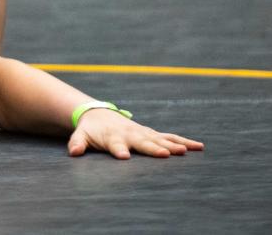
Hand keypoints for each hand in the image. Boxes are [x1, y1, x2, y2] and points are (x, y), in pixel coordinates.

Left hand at [68, 109, 203, 158]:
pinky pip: (170, 137)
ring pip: (160, 139)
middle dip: (153, 148)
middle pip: (142, 142)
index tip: (123, 157)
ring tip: (185, 151)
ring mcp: (143, 133)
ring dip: (172, 145)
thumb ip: (77, 143)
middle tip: (164, 154)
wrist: (100, 115)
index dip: (119, 150)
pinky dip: (183, 141)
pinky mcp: (152, 134)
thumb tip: (73, 152)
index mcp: (112, 137)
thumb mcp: (81, 136)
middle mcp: (130, 134)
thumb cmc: (91, 130)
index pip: (115, 145)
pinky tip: (198, 147)